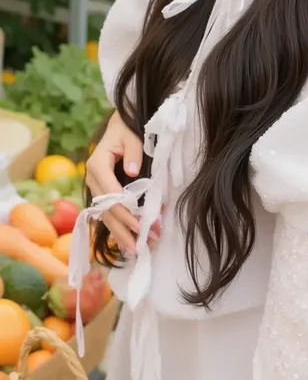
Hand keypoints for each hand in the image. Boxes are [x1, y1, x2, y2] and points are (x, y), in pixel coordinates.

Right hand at [86, 111, 158, 254]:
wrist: (119, 128)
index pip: (110, 194)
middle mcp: (93, 180)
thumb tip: (132, 172)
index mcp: (98, 165)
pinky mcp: (102, 195)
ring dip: (122, 234)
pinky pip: (108, 215)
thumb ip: (134, 153)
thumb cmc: (126, 132)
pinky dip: (118, 230)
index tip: (139, 225)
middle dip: (125, 229)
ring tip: (137, 250)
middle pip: (107, 210)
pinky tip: (126, 245)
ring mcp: (96, 189)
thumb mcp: (131, 137)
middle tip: (141, 245)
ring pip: (106, 216)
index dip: (125, 211)